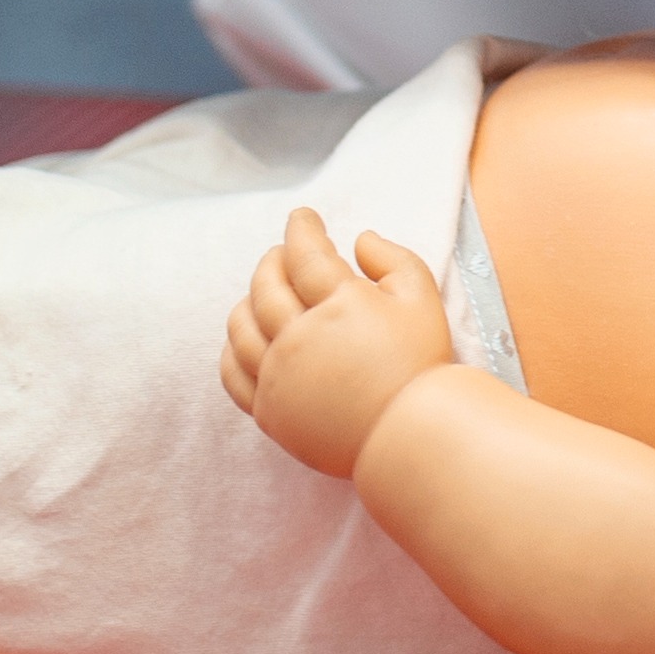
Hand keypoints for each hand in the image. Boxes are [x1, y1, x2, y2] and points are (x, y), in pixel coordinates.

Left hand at [222, 209, 458, 478]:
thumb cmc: (420, 364)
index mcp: (338, 304)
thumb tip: (359, 240)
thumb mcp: (421, 297)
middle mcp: (300, 338)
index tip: (302, 218)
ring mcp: (280, 376)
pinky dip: (233, 348)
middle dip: (273, 260)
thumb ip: (392, 259)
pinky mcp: (270, 411)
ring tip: (264, 293)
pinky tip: (246, 339)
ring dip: (249, 299)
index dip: (301, 229)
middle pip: (267, 285)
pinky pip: (233, 373)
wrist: (410, 435)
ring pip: (242, 326)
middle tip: (284, 253)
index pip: (306, 252)